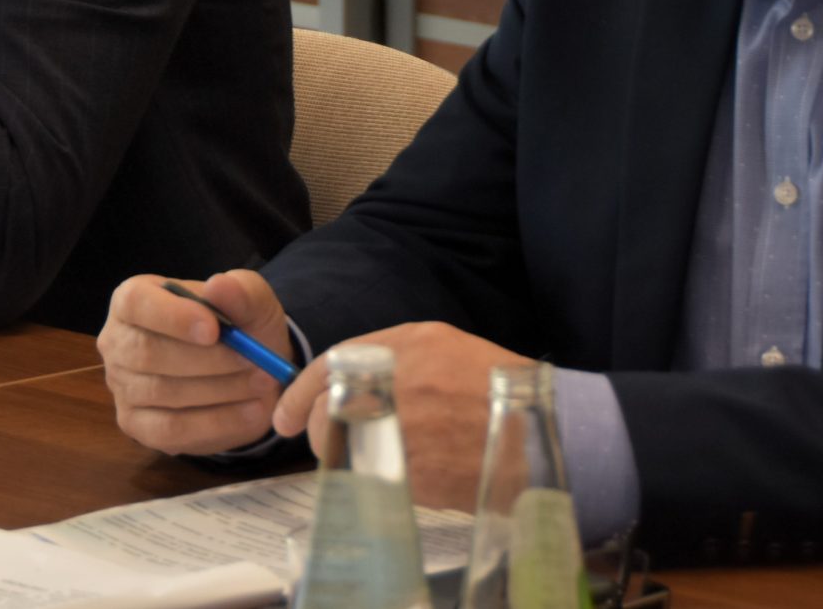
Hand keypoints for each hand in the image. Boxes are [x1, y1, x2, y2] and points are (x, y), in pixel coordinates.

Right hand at [100, 269, 293, 456]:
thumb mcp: (251, 301)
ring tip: (262, 384)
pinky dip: (216, 422)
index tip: (214, 330)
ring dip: (219, 390)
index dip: (172, 317)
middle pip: (147, 352)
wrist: (247, 370)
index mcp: (132, 299)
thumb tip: (219, 286)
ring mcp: (122, 387)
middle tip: (255, 363)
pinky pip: (171, 430)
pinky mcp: (136, 425)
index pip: (136, 302)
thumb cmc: (239, 325)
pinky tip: (251, 413)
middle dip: (208, 360)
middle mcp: (117, 342)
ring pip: (162, 392)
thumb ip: (240, 292)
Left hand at [273, 321, 530, 508]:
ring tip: (368, 453)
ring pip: (341, 449)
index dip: (297, 393)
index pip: (328, 366)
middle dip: (316, 430)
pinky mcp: (414, 472)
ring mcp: (405, 428)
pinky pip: (370, 476)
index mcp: (405, 345)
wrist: (539, 430)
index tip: (283, 413)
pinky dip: (372, 477)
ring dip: (344, 456)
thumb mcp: (440, 346)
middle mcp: (399, 383)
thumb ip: (388, 357)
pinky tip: (394, 470)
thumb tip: (339, 382)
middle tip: (325, 439)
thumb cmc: (491, 385)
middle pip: (323, 413)